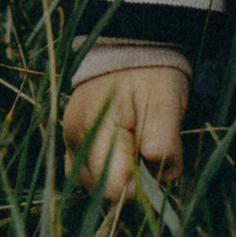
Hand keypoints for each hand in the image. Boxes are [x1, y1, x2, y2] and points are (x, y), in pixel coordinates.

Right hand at [62, 63, 186, 203]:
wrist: (130, 46)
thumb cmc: (151, 75)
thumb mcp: (166, 105)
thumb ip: (163, 145)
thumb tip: (159, 180)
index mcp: (96, 129)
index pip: (111, 187)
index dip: (138, 190)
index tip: (154, 170)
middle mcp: (74, 136)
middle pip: (97, 190)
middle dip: (126, 186)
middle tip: (147, 159)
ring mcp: (68, 136)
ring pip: (87, 182)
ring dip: (113, 180)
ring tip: (135, 155)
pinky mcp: (71, 136)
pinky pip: (82, 169)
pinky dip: (103, 171)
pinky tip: (121, 155)